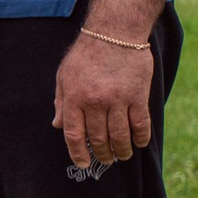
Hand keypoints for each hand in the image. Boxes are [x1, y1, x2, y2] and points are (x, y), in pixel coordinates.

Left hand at [54, 31, 155, 167]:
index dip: (77, 154)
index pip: (74, 135)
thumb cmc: (85, 54)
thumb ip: (60, 102)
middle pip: (98, 138)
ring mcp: (117, 100)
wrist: (113, 33)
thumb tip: (57, 125)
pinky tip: (139, 143)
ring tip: (121, 156)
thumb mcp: (63, 76)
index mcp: (74, 99)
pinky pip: (140, 124)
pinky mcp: (137, 96)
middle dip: (102, 154)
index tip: (82, 164)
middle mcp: (95, 102)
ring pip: (120, 135)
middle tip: (105, 160)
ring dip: (121, 150)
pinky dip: (140, 137)